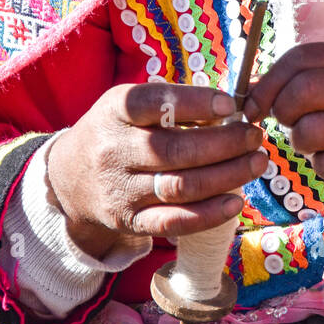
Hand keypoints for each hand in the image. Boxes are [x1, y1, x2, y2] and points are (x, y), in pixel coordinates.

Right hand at [46, 83, 268, 257]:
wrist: (68, 178)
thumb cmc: (115, 133)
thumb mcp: (128, 106)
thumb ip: (170, 104)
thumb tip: (230, 108)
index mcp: (115, 111)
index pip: (155, 103)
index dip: (196, 102)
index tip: (230, 104)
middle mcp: (114, 150)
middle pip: (176, 150)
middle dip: (225, 143)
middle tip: (254, 137)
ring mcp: (121, 189)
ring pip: (181, 186)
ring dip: (227, 176)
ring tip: (255, 163)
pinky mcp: (129, 220)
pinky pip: (173, 221)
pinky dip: (208, 214)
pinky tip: (235, 202)